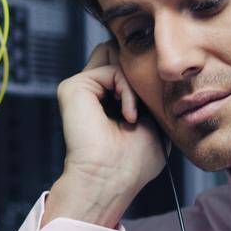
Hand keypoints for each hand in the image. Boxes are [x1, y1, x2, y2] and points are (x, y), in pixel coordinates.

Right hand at [56, 39, 164, 197]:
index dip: (144, 74)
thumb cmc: (132, 164)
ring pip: (115, 54)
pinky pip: (111, 69)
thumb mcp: (152, 123)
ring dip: (134, 84)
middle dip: (138, 72)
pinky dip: (128, 91)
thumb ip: (148, 95)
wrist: (111, 179)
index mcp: (106, 101)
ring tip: (135, 115)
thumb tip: (154, 70)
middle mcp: (91, 92)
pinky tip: (128, 116)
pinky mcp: (74, 87)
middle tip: (146, 104)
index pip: (125, 66)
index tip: (157, 99)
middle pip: (117, 52)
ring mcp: (81, 88)